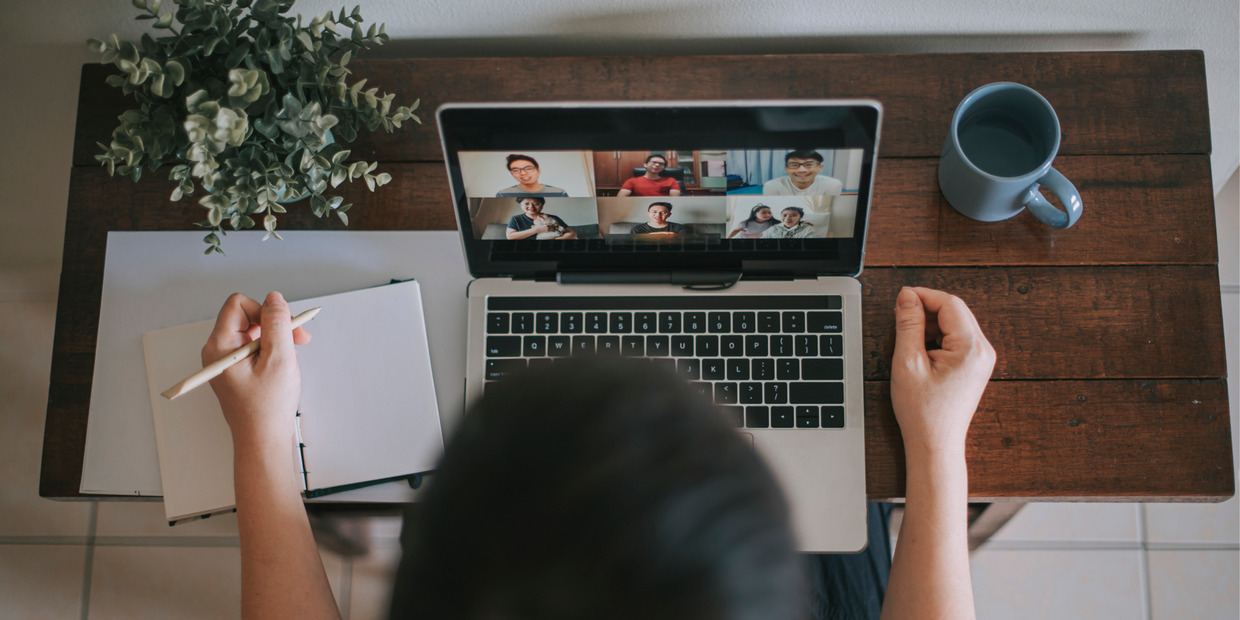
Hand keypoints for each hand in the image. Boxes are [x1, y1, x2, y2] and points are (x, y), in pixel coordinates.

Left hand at [202, 292, 310, 449]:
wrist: (262, 439)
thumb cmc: (266, 407)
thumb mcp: (278, 358)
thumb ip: (277, 323)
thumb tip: (274, 299)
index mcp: (220, 346)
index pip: (239, 304)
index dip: (265, 310)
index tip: (283, 326)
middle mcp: (217, 351)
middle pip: (247, 316)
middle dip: (274, 325)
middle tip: (297, 341)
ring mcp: (226, 361)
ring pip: (253, 332)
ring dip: (275, 339)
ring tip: (289, 358)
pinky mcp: (235, 369)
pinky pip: (254, 347)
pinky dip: (271, 351)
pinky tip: (281, 366)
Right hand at [890, 287, 994, 457]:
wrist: (935, 444)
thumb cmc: (922, 412)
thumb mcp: (907, 363)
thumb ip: (908, 324)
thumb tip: (907, 297)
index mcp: (971, 348)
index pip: (949, 303)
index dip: (923, 296)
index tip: (901, 299)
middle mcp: (983, 351)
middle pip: (955, 310)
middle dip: (927, 309)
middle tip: (901, 319)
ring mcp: (982, 359)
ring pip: (956, 323)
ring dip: (932, 323)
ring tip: (910, 342)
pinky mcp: (975, 366)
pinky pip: (958, 338)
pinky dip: (938, 336)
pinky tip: (922, 352)